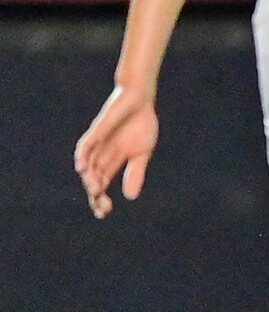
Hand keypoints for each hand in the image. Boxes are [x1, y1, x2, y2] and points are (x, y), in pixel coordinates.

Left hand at [75, 85, 158, 218]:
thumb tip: (130, 197)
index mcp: (112, 161)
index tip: (103, 213)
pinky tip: (82, 167)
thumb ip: (135, 173)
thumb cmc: (141, 124)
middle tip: (102, 206)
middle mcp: (101, 154)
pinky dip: (82, 156)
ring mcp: (98, 143)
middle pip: (93, 178)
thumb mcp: (142, 153)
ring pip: (88, 164)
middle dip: (96, 193)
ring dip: (90, 178)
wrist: (140, 99)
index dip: (99, 198)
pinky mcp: (98, 130)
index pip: (101, 183)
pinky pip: (86, 145)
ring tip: (95, 190)